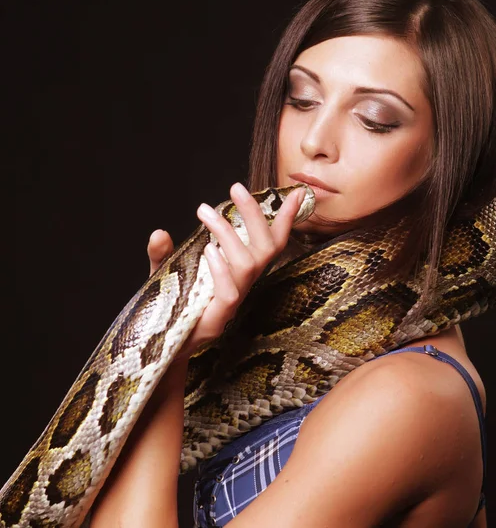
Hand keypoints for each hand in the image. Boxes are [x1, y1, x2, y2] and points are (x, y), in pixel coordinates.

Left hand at [147, 182, 305, 360]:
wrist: (165, 346)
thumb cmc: (172, 307)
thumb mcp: (166, 274)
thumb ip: (163, 254)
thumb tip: (159, 233)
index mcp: (240, 269)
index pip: (271, 241)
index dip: (286, 219)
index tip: (298, 192)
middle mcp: (244, 282)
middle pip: (265, 247)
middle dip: (254, 215)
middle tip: (235, 187)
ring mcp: (235, 299)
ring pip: (247, 263)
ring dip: (228, 233)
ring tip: (205, 212)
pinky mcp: (221, 315)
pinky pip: (229, 290)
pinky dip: (221, 268)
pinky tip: (208, 250)